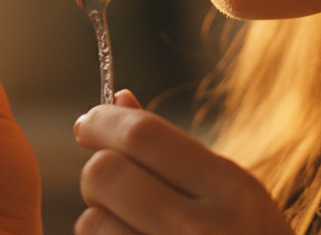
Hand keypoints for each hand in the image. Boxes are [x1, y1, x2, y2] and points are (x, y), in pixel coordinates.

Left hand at [73, 90, 294, 234]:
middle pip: (105, 174)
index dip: (103, 122)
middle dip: (98, 172)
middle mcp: (203, 229)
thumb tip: (118, 100)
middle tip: (111, 182)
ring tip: (132, 229)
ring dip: (99, 222)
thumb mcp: (232, 193)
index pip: (143, 135)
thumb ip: (174, 150)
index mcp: (231, 190)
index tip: (89, 124)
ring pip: (91, 223)